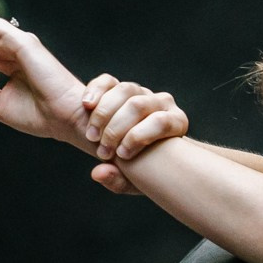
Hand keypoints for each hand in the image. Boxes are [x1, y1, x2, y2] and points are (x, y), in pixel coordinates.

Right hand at [80, 74, 189, 195]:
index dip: (138, 138)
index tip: (121, 156)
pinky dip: (94, 91)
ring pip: (124, 90)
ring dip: (103, 114)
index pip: (162, 122)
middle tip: (102, 151)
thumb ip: (118, 180)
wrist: (130, 153)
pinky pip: (107, 81)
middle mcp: (162, 103)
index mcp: (176, 123)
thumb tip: (98, 173)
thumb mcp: (132, 181)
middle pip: (138, 106)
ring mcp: (141, 91)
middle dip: (116, 130)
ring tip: (92, 136)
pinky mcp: (119, 85)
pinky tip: (86, 106)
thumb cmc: (141, 170)